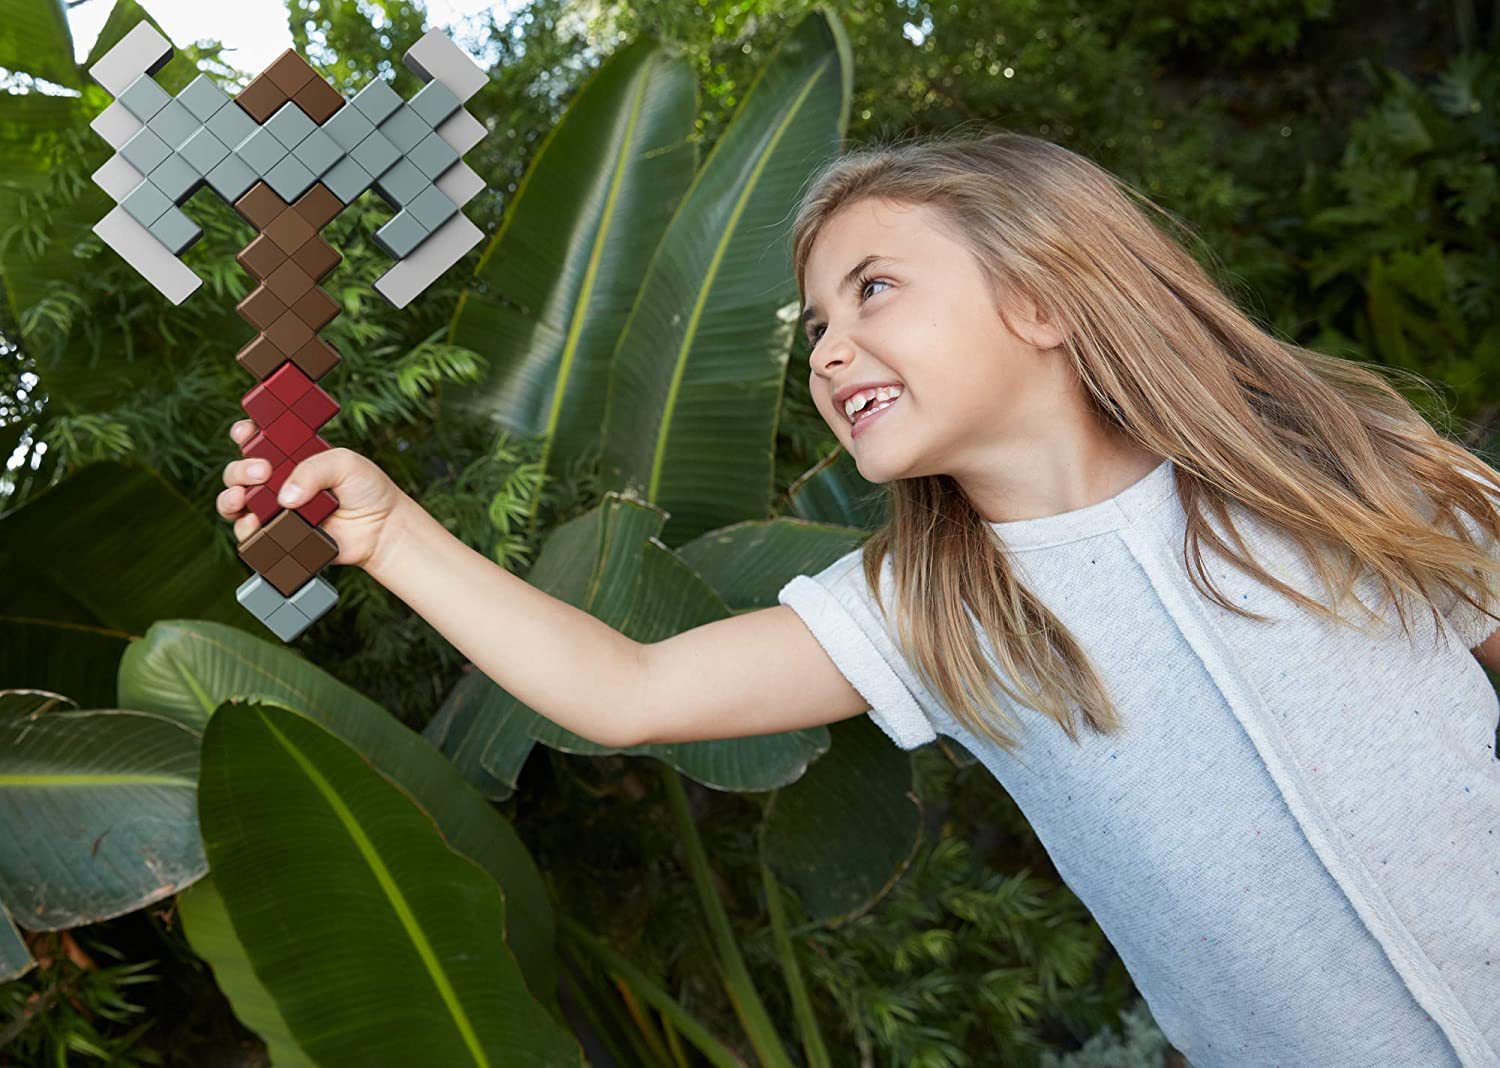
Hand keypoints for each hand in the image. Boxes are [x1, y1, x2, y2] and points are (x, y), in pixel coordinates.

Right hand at [216, 420, 407, 570]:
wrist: (381, 529)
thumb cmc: (367, 490)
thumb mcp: (344, 464)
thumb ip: (313, 470)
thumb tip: (284, 497)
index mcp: (290, 455)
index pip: (257, 440)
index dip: (244, 433)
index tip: (245, 432)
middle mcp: (277, 481)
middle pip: (238, 472)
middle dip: (240, 470)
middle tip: (262, 471)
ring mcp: (275, 510)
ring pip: (234, 503)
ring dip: (230, 499)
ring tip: (242, 498)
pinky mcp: (278, 536)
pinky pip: (250, 536)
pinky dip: (247, 530)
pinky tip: (257, 524)